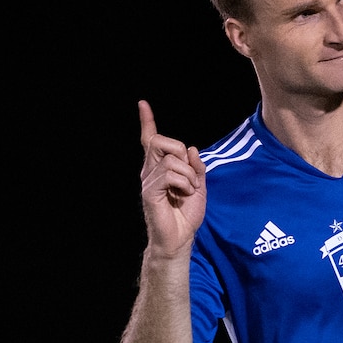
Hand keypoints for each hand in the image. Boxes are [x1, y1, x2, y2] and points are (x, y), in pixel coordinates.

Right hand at [138, 99, 206, 256]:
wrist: (180, 238)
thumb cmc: (186, 215)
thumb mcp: (199, 186)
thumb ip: (196, 167)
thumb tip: (190, 148)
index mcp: (160, 168)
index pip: (151, 140)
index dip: (147, 122)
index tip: (142, 104)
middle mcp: (150, 171)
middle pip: (161, 141)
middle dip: (180, 152)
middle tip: (189, 174)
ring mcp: (148, 180)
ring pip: (170, 159)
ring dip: (188, 175)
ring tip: (187, 191)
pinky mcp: (149, 191)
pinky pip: (169, 174)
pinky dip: (184, 183)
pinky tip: (183, 195)